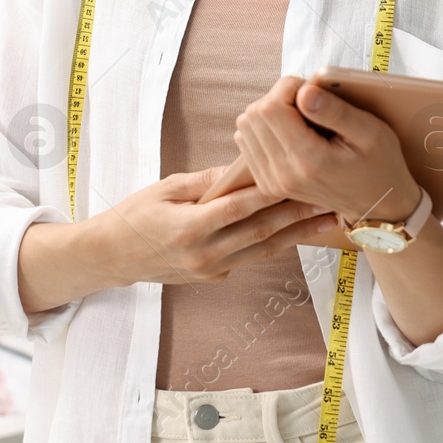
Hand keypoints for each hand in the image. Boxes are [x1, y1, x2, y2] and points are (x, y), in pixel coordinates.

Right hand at [93, 165, 339, 286]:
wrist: (113, 256)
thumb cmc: (136, 214)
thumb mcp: (166, 188)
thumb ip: (206, 181)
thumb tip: (243, 166)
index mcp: (189, 229)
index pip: (240, 208)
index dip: (273, 194)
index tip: (302, 178)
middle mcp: (204, 255)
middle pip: (260, 233)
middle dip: (298, 215)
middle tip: (329, 199)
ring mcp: (211, 270)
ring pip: (263, 250)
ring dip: (297, 234)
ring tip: (326, 219)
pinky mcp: (214, 277)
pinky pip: (250, 256)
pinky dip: (274, 242)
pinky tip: (297, 229)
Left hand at [232, 76, 423, 227]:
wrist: (376, 202)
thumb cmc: (378, 163)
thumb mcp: (370, 131)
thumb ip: (335, 110)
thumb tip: (304, 92)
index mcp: (309, 160)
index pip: (271, 108)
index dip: (287, 88)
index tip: (311, 91)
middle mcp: (284, 174)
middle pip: (254, 115)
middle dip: (278, 98)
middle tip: (308, 102)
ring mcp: (272, 182)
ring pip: (245, 127)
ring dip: (269, 112)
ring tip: (300, 117)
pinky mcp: (267, 184)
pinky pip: (246, 142)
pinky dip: (264, 128)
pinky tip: (289, 131)